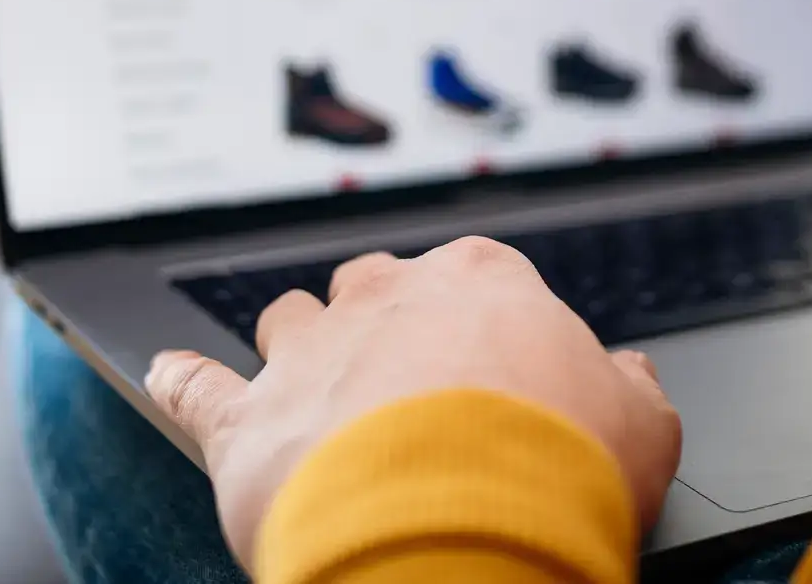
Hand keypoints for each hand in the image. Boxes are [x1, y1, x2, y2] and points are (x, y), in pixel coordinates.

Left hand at [144, 238, 682, 570]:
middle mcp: (386, 296)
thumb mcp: (644, 427)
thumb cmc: (559, 470)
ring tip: (312, 394)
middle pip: (373, 288)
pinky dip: (181, 383)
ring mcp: (309, 353)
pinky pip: (193, 387)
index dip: (481, 331)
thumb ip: (630, 390)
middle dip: (384, 327)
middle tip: (409, 392)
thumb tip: (628, 377)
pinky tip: (167, 376)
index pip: (475, 279)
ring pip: (286, 320)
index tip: (492, 373)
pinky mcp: (245, 421)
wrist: (462, 532)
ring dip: (296, 350)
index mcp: (482, 281)